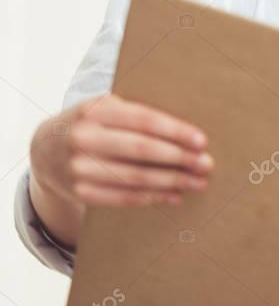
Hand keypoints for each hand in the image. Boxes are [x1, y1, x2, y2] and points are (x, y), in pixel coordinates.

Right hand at [30, 94, 212, 209]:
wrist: (45, 148)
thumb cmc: (93, 123)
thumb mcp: (106, 107)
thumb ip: (136, 113)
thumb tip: (186, 130)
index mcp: (94, 111)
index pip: (143, 120)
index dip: (175, 131)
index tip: (202, 141)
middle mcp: (83, 138)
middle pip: (141, 150)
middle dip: (179, 158)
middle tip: (206, 164)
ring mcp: (78, 167)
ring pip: (135, 177)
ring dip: (172, 181)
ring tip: (198, 182)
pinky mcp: (79, 192)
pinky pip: (122, 197)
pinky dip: (152, 197)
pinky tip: (175, 196)